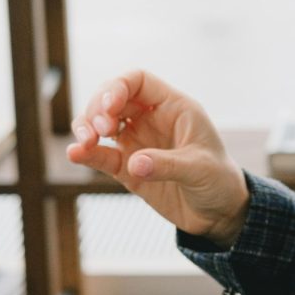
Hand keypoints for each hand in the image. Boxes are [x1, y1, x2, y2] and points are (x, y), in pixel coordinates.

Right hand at [66, 70, 248, 246]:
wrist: (218, 214)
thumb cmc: (219, 181)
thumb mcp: (200, 169)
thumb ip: (168, 164)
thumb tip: (134, 164)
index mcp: (173, 107)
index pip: (138, 81)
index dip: (118, 87)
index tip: (110, 108)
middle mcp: (151, 119)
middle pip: (112, 98)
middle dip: (98, 108)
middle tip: (99, 129)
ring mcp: (137, 142)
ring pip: (100, 124)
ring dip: (87, 128)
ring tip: (86, 142)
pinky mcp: (127, 168)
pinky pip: (101, 156)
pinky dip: (86, 153)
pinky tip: (75, 154)